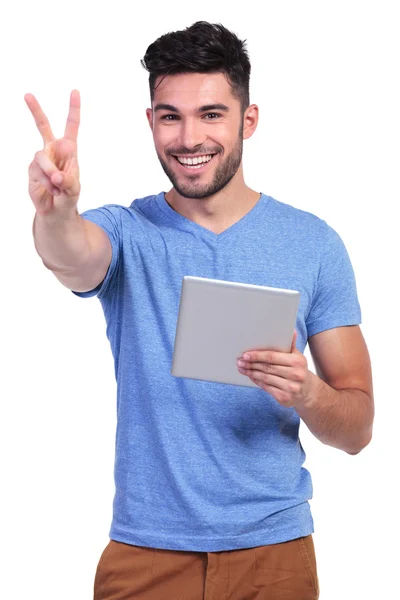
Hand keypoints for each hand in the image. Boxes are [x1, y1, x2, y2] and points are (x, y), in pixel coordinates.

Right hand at [25, 90, 80, 215]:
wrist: (56, 210)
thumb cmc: (69, 195)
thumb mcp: (74, 188)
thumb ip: (68, 180)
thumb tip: (56, 174)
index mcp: (69, 149)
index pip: (71, 125)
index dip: (73, 109)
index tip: (75, 91)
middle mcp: (53, 150)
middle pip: (43, 126)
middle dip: (35, 110)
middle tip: (27, 94)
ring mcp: (41, 159)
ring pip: (41, 158)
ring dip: (50, 172)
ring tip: (58, 185)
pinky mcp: (32, 169)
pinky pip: (37, 172)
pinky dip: (47, 183)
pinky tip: (53, 190)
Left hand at [237, 331, 311, 407]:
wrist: (307, 392)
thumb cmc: (298, 370)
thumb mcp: (297, 356)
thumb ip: (291, 345)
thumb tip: (291, 330)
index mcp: (297, 361)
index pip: (272, 357)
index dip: (257, 355)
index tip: (246, 355)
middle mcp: (295, 375)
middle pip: (267, 367)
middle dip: (251, 364)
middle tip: (240, 361)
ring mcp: (290, 387)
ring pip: (265, 378)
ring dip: (251, 373)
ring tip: (242, 368)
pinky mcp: (285, 398)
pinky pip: (266, 387)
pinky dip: (257, 381)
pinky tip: (251, 376)